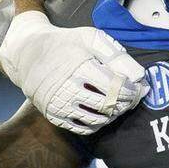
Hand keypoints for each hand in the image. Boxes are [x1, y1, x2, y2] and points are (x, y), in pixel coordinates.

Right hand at [0, 11, 146, 135]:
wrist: (28, 53)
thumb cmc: (67, 44)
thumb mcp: (92, 39)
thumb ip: (117, 56)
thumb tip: (139, 77)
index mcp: (79, 66)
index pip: (115, 87)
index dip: (132, 90)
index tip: (138, 88)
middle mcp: (66, 87)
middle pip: (108, 105)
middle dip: (124, 103)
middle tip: (130, 98)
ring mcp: (58, 104)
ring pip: (97, 119)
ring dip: (113, 115)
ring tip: (117, 104)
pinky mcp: (53, 115)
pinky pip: (82, 128)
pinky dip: (98, 124)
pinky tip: (102, 113)